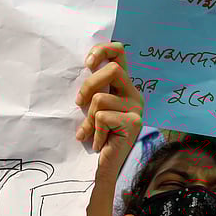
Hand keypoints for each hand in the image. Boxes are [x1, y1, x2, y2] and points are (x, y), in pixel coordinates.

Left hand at [75, 42, 143, 184]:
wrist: (105, 166)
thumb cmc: (96, 135)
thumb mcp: (93, 107)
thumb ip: (94, 88)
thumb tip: (85, 65)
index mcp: (125, 87)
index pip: (120, 52)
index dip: (103, 49)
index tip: (87, 63)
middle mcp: (135, 95)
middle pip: (113, 70)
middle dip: (89, 85)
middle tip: (79, 103)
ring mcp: (137, 109)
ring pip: (101, 98)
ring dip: (88, 118)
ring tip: (91, 132)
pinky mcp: (133, 123)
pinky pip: (102, 117)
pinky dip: (94, 131)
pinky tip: (98, 143)